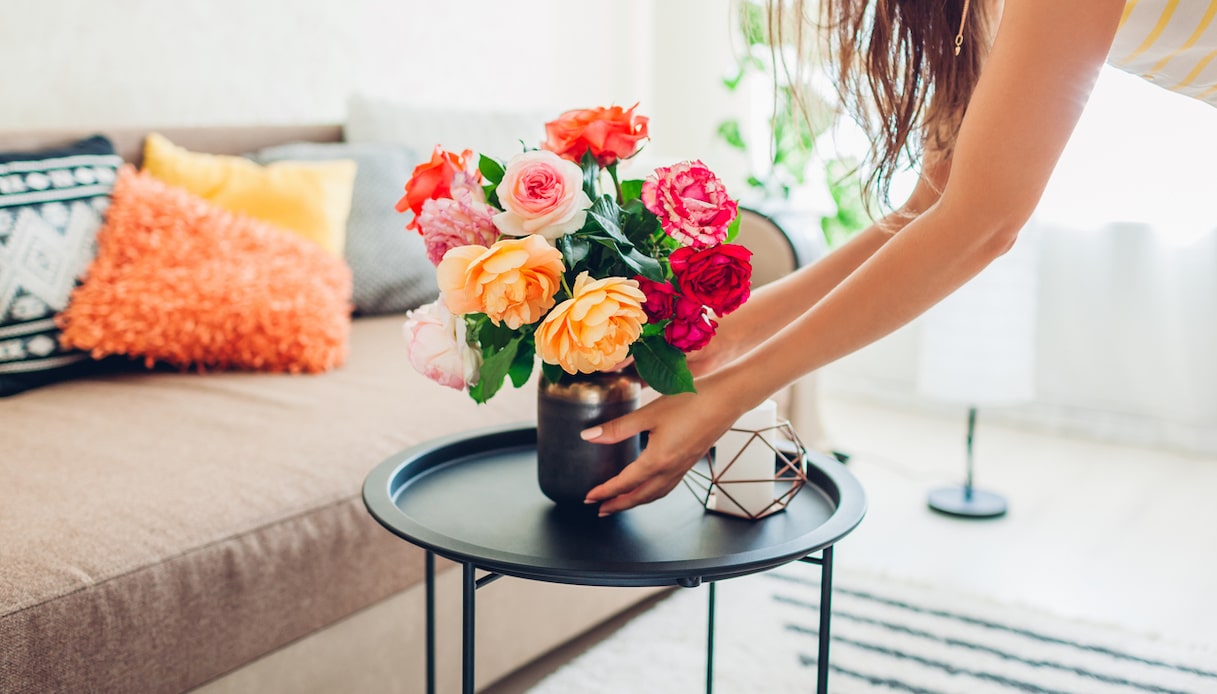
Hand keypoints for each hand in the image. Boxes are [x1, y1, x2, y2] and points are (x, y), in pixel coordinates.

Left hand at [581, 375, 742, 514]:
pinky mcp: (690, 462)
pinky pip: (667, 486)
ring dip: (635, 502)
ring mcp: (682, 468)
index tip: (589, 497)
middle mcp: (670, 470)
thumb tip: (589, 437)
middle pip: (639, 497)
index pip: (624, 484)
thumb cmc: (690, 402)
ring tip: (621, 503)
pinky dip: (652, 493)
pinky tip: (650, 487)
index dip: (605, 492)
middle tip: (600, 509)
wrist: (726, 399)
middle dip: (618, 505)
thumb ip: (617, 428)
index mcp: (657, 461)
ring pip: (655, 494)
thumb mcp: (648, 413)